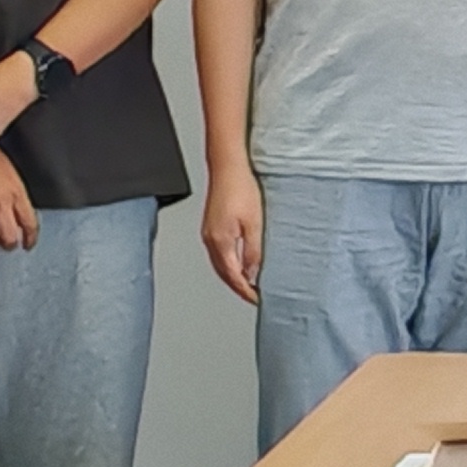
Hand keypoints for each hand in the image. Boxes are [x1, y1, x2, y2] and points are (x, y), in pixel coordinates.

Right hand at [0, 147, 36, 252]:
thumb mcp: (11, 173)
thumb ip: (16, 195)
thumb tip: (17, 214)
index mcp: (16, 193)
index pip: (29, 224)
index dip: (30, 238)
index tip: (28, 243)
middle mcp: (0, 205)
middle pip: (10, 237)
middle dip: (11, 244)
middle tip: (9, 245)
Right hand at [199, 163, 262, 304]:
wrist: (228, 167)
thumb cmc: (241, 188)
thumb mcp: (255, 223)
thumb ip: (253, 251)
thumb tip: (254, 272)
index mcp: (220, 242)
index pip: (233, 276)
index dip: (245, 290)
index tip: (258, 299)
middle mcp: (210, 240)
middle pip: (223, 273)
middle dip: (238, 287)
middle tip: (254, 296)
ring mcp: (208, 233)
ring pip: (220, 264)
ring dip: (233, 276)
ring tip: (250, 283)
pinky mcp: (211, 226)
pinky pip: (219, 253)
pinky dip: (229, 263)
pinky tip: (240, 262)